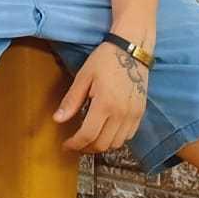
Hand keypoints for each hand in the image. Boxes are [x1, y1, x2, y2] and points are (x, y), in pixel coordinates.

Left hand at [53, 40, 148, 156]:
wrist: (131, 49)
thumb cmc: (106, 59)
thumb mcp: (84, 77)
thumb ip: (71, 101)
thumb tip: (57, 119)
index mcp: (105, 104)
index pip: (88, 135)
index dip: (74, 144)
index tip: (66, 145)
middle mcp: (121, 113)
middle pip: (102, 144)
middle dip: (86, 148)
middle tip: (76, 144)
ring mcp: (133, 114)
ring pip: (117, 144)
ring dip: (102, 145)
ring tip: (90, 138)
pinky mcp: (140, 112)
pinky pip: (129, 136)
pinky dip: (116, 138)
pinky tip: (106, 130)